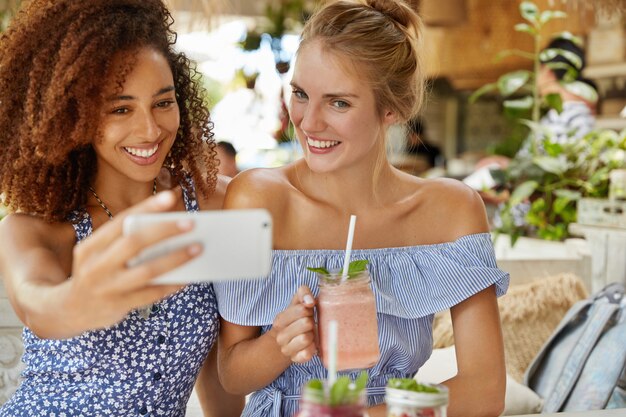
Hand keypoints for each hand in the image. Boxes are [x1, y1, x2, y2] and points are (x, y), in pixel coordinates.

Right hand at [63, 189, 199, 332]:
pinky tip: (188, 277)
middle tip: (192, 223)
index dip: (145, 208)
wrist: (68, 311)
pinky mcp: (118, 306)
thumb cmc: (95, 273)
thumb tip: (168, 225)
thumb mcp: (98, 253)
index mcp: (90, 246)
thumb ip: (124, 240)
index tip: (170, 197)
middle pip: (134, 243)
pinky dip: (171, 284)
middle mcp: (95, 266)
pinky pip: (151, 294)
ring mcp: (107, 288)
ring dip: (175, 258)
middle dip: (165, 230)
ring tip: (198, 248)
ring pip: (147, 270)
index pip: (120, 221)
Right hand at [271, 285, 316, 362]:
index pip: (302, 310)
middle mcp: (280, 336)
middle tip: (309, 324)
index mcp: (279, 320)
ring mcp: (286, 350)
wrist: (292, 339)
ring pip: (306, 338)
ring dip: (312, 334)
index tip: (307, 312)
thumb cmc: (298, 317)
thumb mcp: (299, 302)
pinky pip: (307, 354)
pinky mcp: (295, 360)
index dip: (309, 309)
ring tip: (309, 333)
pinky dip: (312, 348)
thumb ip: (303, 293)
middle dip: (311, 321)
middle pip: (306, 323)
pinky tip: (311, 344)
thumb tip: (309, 301)